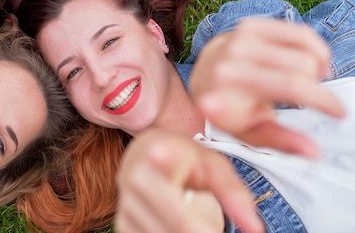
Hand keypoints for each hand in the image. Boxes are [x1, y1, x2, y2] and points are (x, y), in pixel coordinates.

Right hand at [115, 128, 263, 232]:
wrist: (145, 150)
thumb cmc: (183, 155)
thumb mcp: (213, 164)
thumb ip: (234, 194)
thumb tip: (255, 230)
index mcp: (156, 159)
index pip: (184, 221)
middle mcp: (132, 180)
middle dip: (202, 232)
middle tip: (215, 229)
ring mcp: (123, 204)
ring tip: (202, 224)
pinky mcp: (120, 222)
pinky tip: (178, 227)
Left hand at [190, 18, 344, 156]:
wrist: (203, 78)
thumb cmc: (229, 108)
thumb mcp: (249, 133)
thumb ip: (281, 141)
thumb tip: (313, 151)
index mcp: (232, 87)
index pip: (291, 86)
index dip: (323, 100)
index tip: (339, 113)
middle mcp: (233, 58)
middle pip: (304, 67)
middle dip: (316, 87)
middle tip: (309, 99)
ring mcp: (241, 38)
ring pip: (306, 48)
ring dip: (315, 67)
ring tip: (304, 81)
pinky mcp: (250, 25)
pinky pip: (299, 32)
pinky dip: (312, 48)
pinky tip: (304, 63)